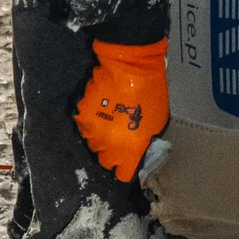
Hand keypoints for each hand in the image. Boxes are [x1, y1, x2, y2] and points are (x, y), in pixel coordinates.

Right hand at [74, 38, 168, 181]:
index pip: (122, 174)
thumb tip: (138, 156)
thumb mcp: (157, 124)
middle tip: (119, 139)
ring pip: (92, 145)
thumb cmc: (151, 93)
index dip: (126, 168)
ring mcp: (92, 130)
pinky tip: (101, 111)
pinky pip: (85, 127)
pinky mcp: (81, 114)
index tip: (128, 160)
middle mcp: (107, 144)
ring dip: (100, 138)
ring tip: (110, 123)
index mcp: (129, 149)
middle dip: (112, 153)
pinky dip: (92, 122)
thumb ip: (144, 145)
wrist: (131, 65)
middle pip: (105, 162)